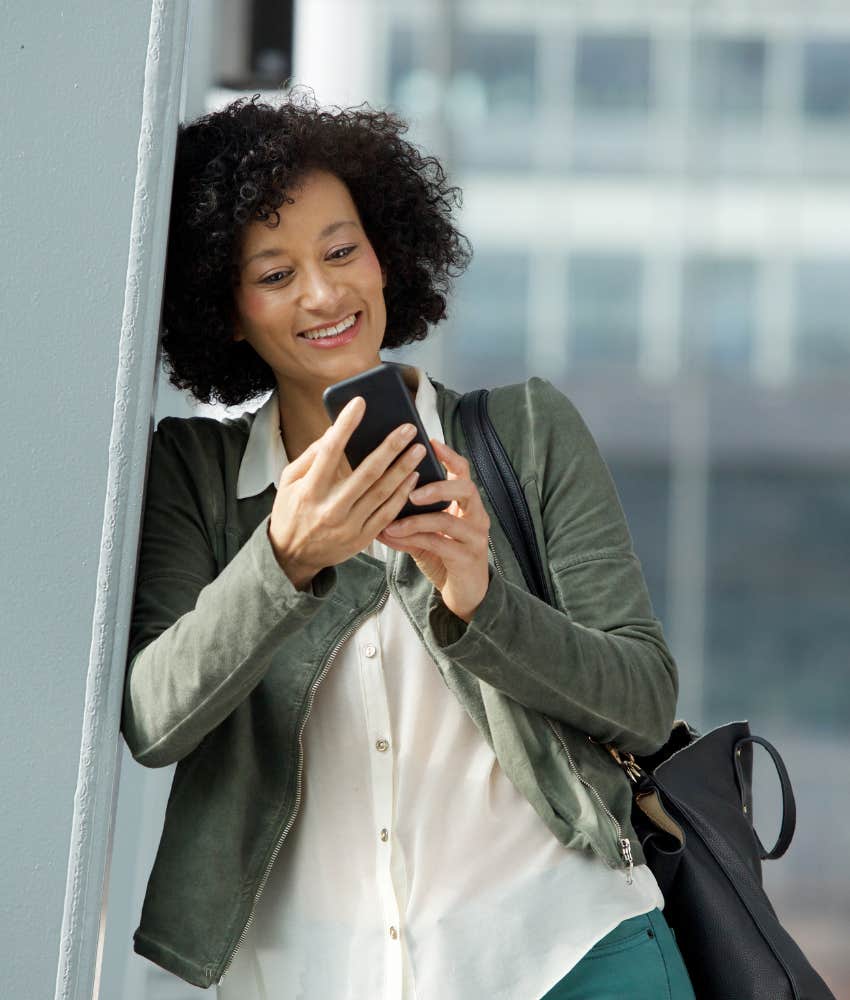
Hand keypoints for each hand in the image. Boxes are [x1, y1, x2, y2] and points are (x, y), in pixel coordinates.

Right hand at [268, 397, 424, 587]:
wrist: (292, 557)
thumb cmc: (291, 512)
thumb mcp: (289, 482)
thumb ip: (311, 457)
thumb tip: (334, 431)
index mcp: (310, 490)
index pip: (330, 451)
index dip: (346, 425)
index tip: (360, 403)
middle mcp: (331, 508)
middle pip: (368, 472)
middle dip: (391, 447)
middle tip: (408, 428)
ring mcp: (349, 526)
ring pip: (383, 492)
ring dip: (404, 469)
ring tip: (418, 449)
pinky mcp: (361, 539)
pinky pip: (388, 513)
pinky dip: (402, 494)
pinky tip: (413, 477)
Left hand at [377, 439, 490, 621]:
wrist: (465, 593)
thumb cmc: (444, 558)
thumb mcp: (424, 534)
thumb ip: (405, 519)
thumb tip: (372, 503)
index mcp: (466, 504)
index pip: (463, 472)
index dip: (449, 456)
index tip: (430, 442)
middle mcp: (476, 516)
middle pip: (466, 489)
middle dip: (438, 486)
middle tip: (412, 490)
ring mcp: (475, 537)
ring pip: (450, 519)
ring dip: (419, 519)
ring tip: (394, 520)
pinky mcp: (468, 558)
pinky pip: (441, 544)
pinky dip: (415, 539)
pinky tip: (394, 537)